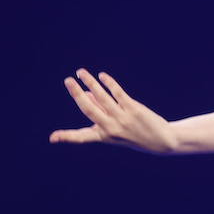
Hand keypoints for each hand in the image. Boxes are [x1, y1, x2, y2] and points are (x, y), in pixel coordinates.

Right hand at [50, 68, 177, 154]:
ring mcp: (122, 118)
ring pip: (102, 97)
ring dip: (90, 82)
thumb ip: (100, 112)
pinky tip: (102, 75)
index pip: (82, 137)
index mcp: (104, 136)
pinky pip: (118, 93)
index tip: (52, 138)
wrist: (161, 141)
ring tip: (81, 72)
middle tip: (68, 80)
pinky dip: (109, 83)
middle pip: (89, 109)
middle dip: (77, 94)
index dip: (67, 137)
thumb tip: (87, 94)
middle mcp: (111, 128)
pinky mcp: (133, 109)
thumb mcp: (115, 129)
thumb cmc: (134, 134)